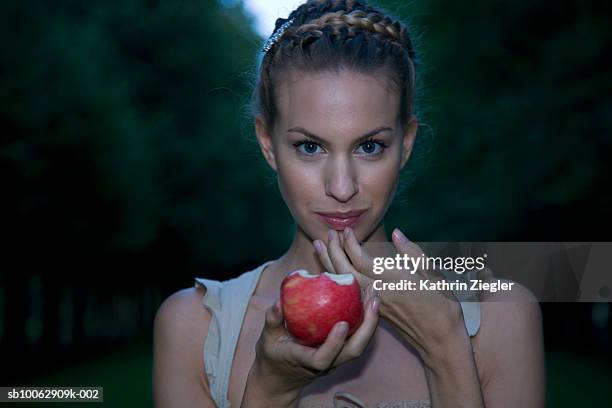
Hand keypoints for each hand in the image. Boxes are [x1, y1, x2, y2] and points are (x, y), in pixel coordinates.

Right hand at [244, 283, 378, 405]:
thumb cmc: (273, 356)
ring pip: (359, 345)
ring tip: (373, 295)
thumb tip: (278, 301)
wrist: (281, 378)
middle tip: (372, 300)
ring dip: (370, 321)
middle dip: (367, 326)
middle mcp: (326, 364)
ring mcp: (336, 360)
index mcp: (305, 362)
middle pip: (352, 351)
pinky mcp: (340, 354)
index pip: (323, 358)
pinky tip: (366, 300)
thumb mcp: (267, 339)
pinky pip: (357, 338)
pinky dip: (365, 320)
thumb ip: (272, 320)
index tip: (342, 323)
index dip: (334, 343)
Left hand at [315, 228, 465, 365]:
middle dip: (334, 251)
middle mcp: (379, 292)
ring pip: (345, 282)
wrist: (440, 341)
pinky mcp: (373, 311)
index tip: (346, 230)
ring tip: (320, 247)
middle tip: (327, 234)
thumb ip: (412, 253)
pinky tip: (332, 270)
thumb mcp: (433, 275)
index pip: (362, 259)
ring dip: (330, 263)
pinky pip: (348, 292)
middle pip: (347, 270)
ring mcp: (374, 303)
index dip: (351, 244)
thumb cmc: (442, 305)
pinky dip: (337, 278)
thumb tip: (396, 233)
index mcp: (394, 280)